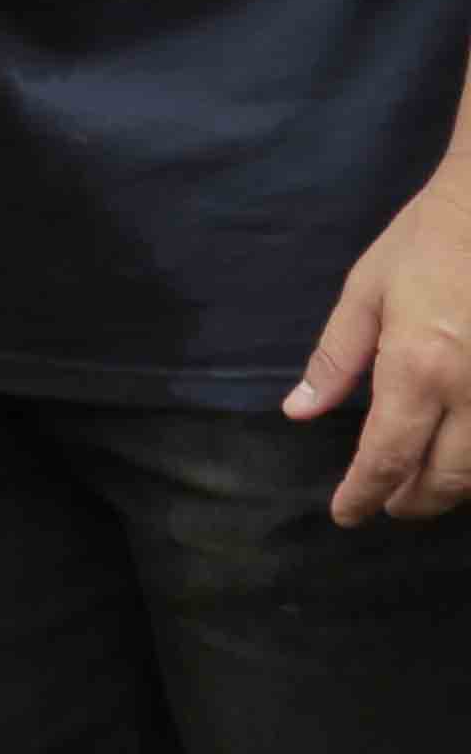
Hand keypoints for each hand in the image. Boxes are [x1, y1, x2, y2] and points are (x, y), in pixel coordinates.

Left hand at [293, 164, 470, 524]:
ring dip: (454, 488)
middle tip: (387, 504)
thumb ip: (336, 360)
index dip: (363, 495)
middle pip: (447, 478)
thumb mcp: (367, 291)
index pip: (387, 458)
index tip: (346, 515)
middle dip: (413, 500)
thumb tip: (299, 412)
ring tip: (424, 487)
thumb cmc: (430, 239)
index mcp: (418, 369)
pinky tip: (465, 454)